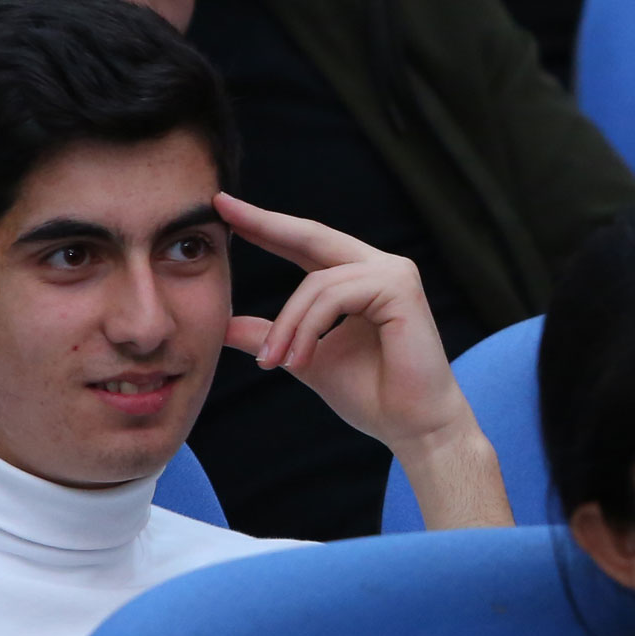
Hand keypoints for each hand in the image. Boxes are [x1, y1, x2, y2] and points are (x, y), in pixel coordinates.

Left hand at [217, 193, 509, 527]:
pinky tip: (299, 360)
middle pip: (311, 235)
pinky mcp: (400, 287)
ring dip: (286, 325)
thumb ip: (273, 336)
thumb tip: (223, 326)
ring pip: (315, 283)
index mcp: (359, 278)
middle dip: (264, 222)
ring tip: (272, 362)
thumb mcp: (306, 359)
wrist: (413, 428)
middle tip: (222, 207)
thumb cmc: (372, 395)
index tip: (225, 210)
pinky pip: (334, 297)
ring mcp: (393, 273)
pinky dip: (308, 329)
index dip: (267, 227)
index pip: (306, 244)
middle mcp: (379, 267)